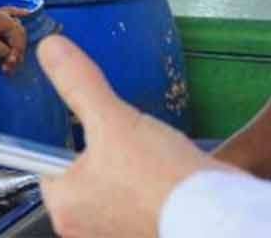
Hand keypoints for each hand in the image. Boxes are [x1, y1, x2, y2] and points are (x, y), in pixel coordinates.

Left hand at [0, 5, 27, 74]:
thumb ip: (1, 50)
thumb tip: (11, 58)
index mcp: (10, 25)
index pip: (18, 45)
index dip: (14, 58)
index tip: (8, 69)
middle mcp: (10, 20)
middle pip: (20, 39)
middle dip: (17, 53)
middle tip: (10, 68)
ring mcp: (5, 16)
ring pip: (18, 30)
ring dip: (18, 43)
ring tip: (16, 56)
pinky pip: (14, 14)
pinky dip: (21, 16)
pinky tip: (27, 13)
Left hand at [38, 36, 229, 237]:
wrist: (223, 217)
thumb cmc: (162, 180)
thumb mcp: (113, 120)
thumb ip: (79, 84)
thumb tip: (50, 50)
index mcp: (64, 205)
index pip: (47, 162)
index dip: (67, 135)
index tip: (86, 119)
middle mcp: (84, 227)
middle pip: (83, 172)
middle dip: (104, 149)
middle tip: (123, 133)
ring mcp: (118, 232)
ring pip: (115, 184)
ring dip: (130, 165)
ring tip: (148, 151)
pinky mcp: (148, 230)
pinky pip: (141, 199)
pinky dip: (151, 182)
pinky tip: (165, 168)